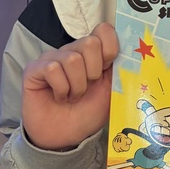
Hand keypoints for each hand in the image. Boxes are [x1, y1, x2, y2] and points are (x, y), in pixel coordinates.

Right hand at [22, 22, 118, 149]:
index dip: (110, 49)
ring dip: (77, 86)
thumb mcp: (111, 92)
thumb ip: (120, 70)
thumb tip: (135, 52)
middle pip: (90, 43)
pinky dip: (61, 89)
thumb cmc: (87, 113)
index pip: (104, 30)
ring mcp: (52, 58)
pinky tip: (59, 97)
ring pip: (72, 58)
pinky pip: (52, 69)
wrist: (65, 137)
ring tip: (73, 96)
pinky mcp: (34, 69)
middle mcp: (72, 51)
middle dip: (94, 72)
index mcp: (93, 54)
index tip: (107, 70)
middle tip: (87, 88)